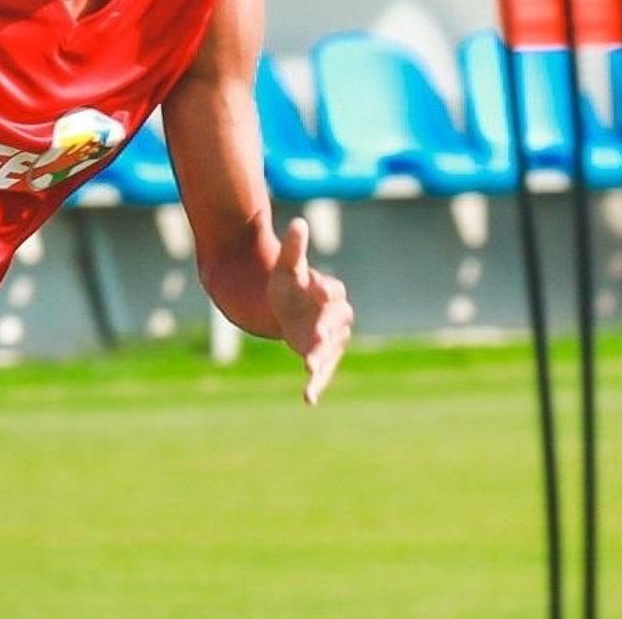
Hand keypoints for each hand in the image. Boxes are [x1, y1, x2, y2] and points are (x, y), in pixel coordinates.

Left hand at [266, 217, 352, 405]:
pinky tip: (308, 399)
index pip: (333, 292)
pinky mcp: (319, 358)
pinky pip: (321, 372)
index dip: (326, 291)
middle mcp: (335, 318)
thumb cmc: (289, 285)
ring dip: (322, 360)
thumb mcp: (287, 268)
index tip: (318, 289)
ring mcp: (329, 340)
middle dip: (328, 331)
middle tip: (318, 337)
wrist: (284, 309)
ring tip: (311, 369)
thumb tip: (298, 222)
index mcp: (330, 293)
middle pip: (336, 325)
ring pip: (330, 351)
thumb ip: (293, 249)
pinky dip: (316, 385)